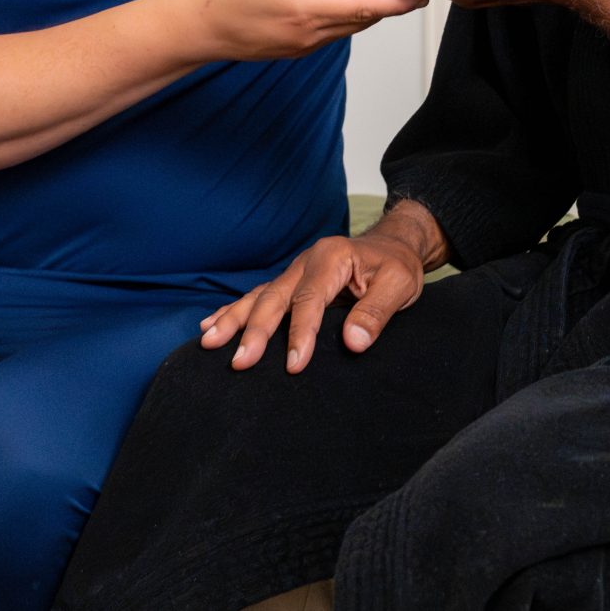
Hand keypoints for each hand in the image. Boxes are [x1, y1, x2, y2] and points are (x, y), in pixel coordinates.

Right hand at [174, 0, 425, 61]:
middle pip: (362, 19)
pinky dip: (343, 10)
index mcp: (305, 10)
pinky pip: (330, 30)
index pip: (365, 8)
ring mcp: (301, 45)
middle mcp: (309, 34)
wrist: (193, 26)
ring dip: (361, 1)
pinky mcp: (293, 48)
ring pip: (347, 25)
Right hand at [199, 204, 443, 371]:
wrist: (393, 245)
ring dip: (233, 320)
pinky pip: (257, 296)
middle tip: (240, 363)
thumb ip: (377, 312)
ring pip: (258, 297)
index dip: (301, 333)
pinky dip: (233, 311)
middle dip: (254, 331)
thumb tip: (353, 342)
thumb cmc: (397, 266)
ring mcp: (294, 271)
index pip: (310, 300)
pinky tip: (211, 325)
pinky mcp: (290, 282)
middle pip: (274, 298)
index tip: (295, 365)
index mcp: (332, 258)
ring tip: (209, 342)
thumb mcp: (400, 285)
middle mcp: (306, 262)